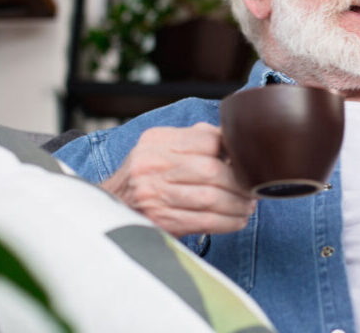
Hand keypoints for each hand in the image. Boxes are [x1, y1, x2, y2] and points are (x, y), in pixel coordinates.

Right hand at [101, 122, 256, 236]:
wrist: (106, 208)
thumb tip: (234, 138)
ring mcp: (153, 194)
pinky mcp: (159, 221)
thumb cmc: (145, 176)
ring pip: (211, 198)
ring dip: (238, 204)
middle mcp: (152, 164)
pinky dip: (227, 222)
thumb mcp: (159, 148)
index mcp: (157, 141)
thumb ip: (194, 139)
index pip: (207, 139)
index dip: (234, 151)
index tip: (248, 161)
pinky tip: (238, 220)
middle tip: (254, 189)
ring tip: (248, 206)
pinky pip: (204, 221)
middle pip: (211, 170)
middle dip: (240, 182)